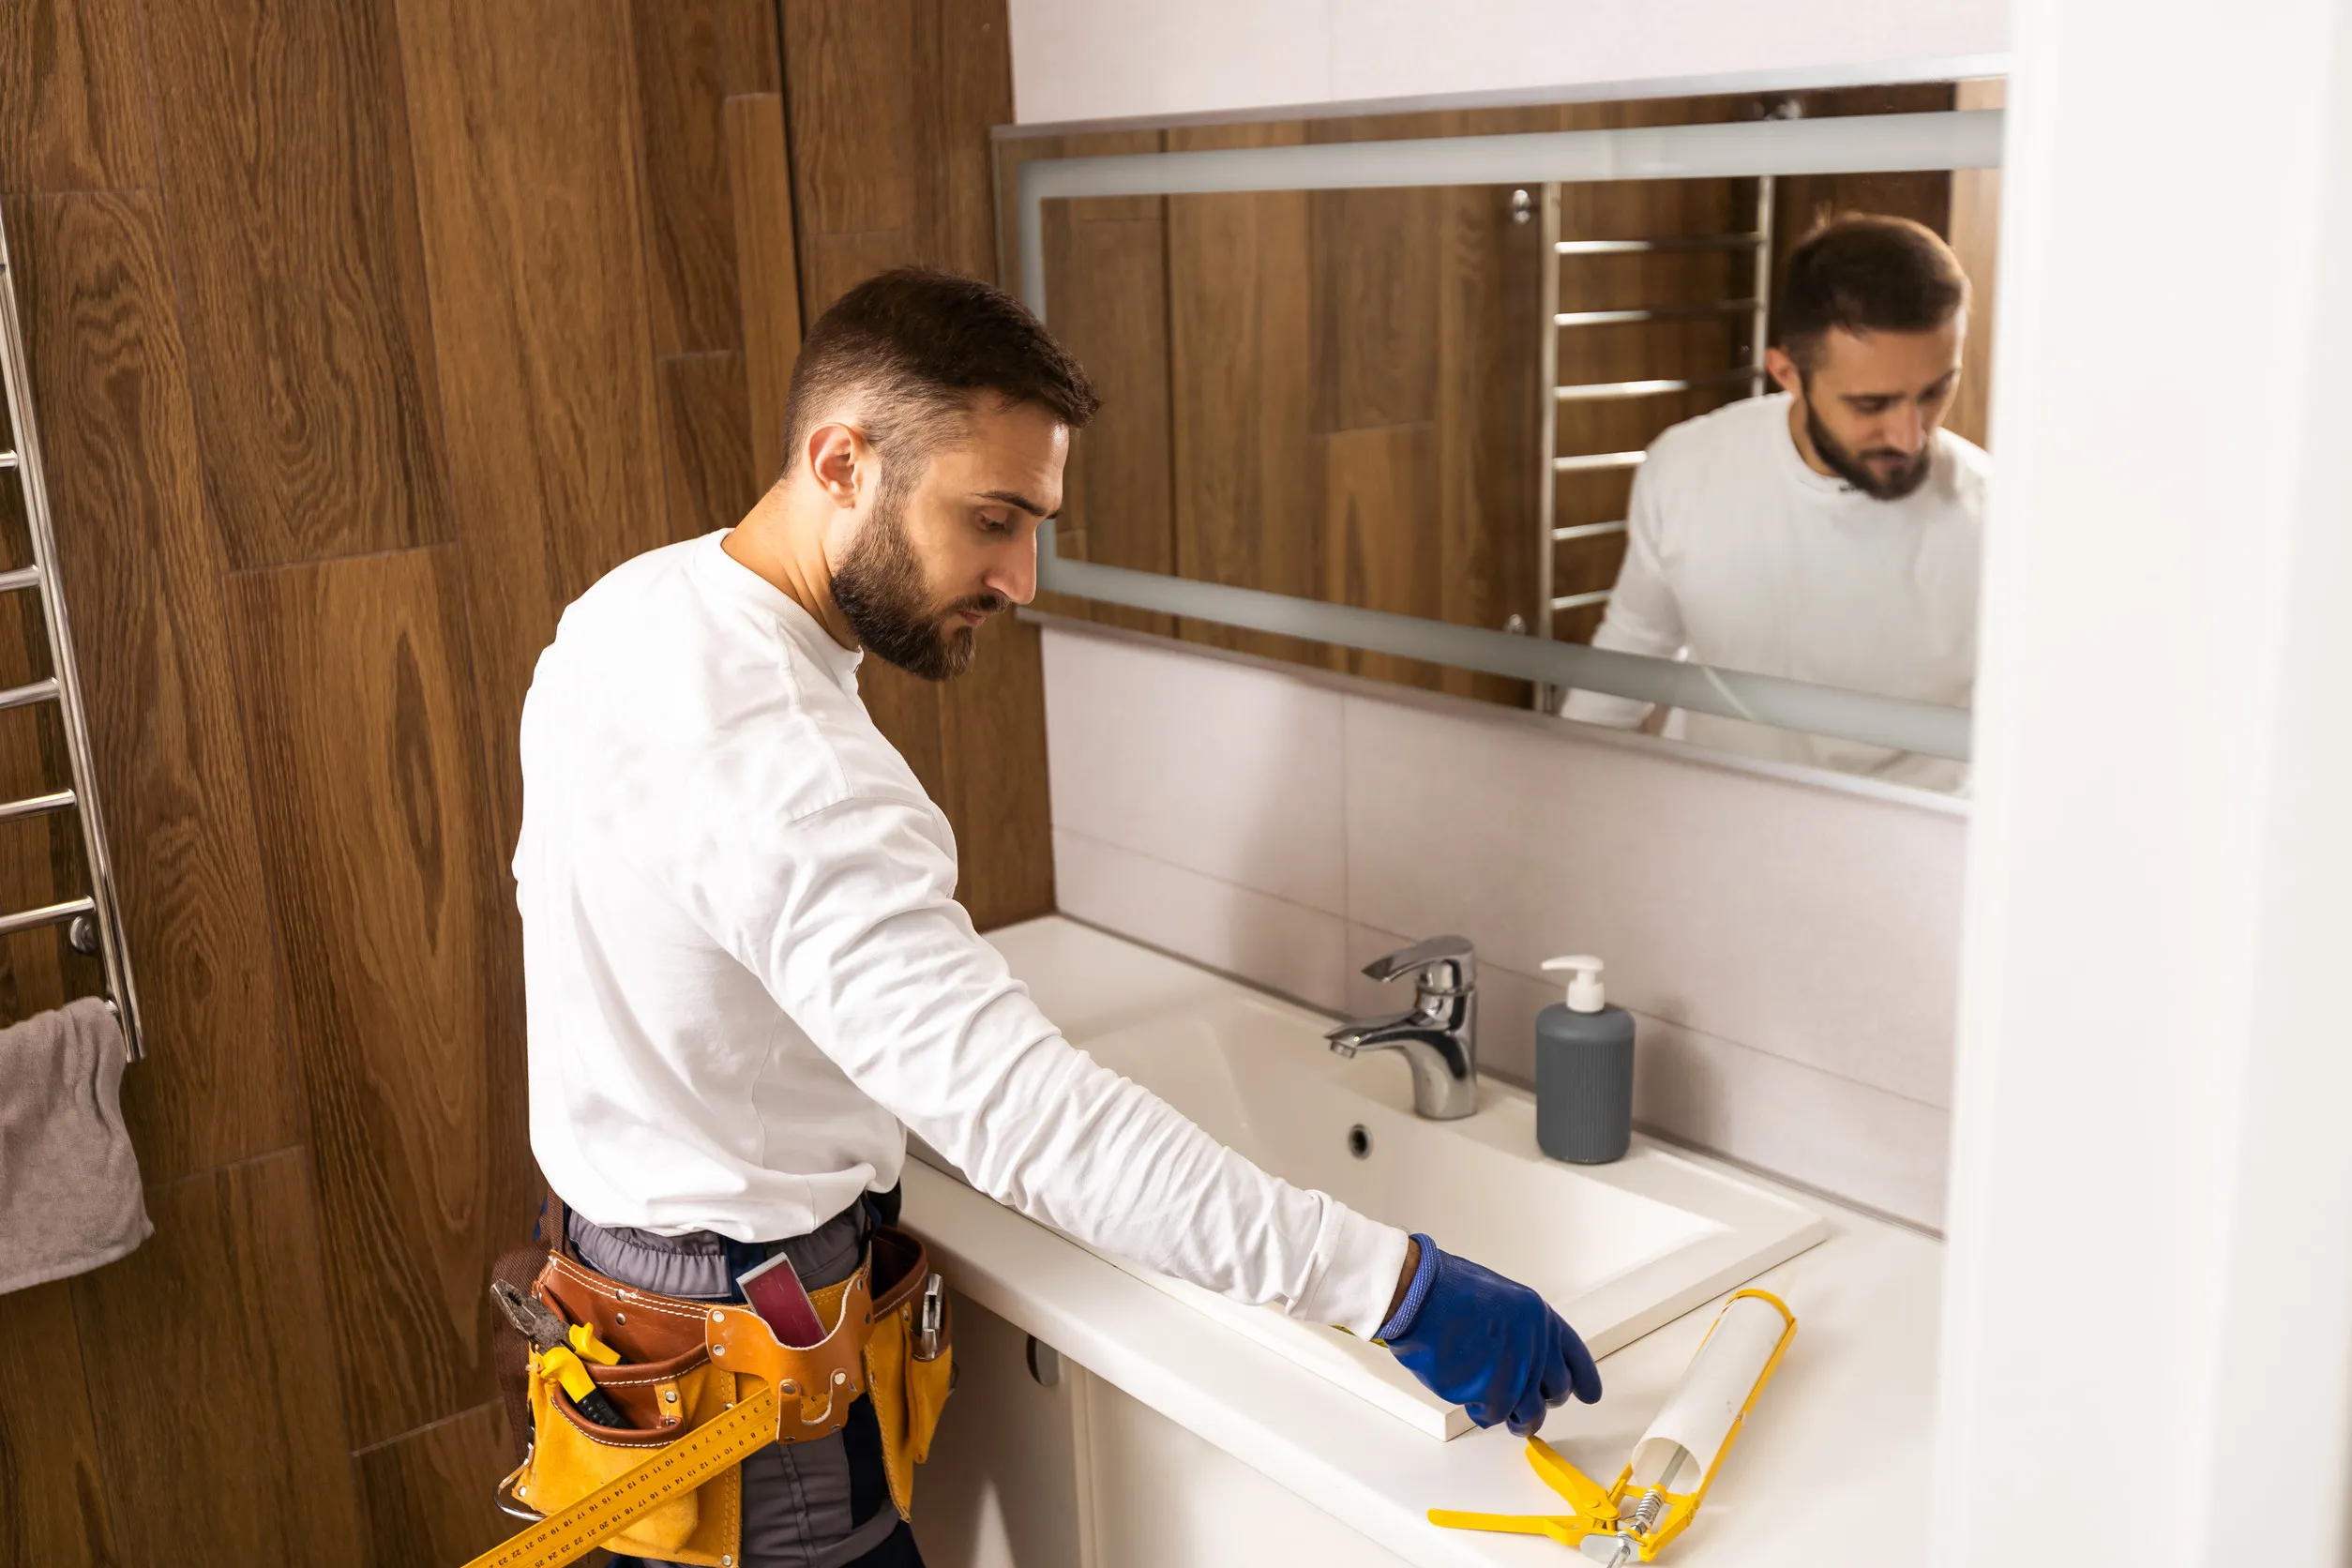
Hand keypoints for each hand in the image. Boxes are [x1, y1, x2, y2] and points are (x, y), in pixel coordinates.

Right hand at [1376, 1233, 1600, 1435]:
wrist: (1420, 1295)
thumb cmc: (1446, 1291)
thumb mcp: (1498, 1298)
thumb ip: (1519, 1329)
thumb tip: (1520, 1356)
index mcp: (1539, 1317)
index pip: (1575, 1357)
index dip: (1584, 1380)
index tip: (1588, 1395)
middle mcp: (1537, 1344)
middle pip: (1555, 1392)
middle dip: (1540, 1401)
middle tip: (1520, 1402)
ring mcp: (1518, 1371)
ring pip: (1530, 1414)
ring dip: (1514, 1418)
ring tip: (1498, 1412)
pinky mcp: (1494, 1393)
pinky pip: (1494, 1416)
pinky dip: (1481, 1412)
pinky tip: (1468, 1395)